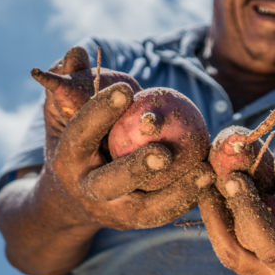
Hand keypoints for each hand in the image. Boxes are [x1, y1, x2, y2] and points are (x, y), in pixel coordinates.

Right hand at [38, 47, 214, 231]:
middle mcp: (87, 189)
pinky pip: (164, 214)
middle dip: (137, 167)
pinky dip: (187, 199)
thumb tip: (78, 52)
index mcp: (67, 158)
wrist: (69, 201)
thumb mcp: (65, 113)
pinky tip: (210, 178)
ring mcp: (112, 211)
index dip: (100, 111)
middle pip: (110, 182)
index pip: (81, 133)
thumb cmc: (77, 141)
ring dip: (176, 191)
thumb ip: (71, 83)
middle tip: (164, 151)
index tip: (125, 88)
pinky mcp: (135, 222)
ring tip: (204, 171)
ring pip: (144, 207)